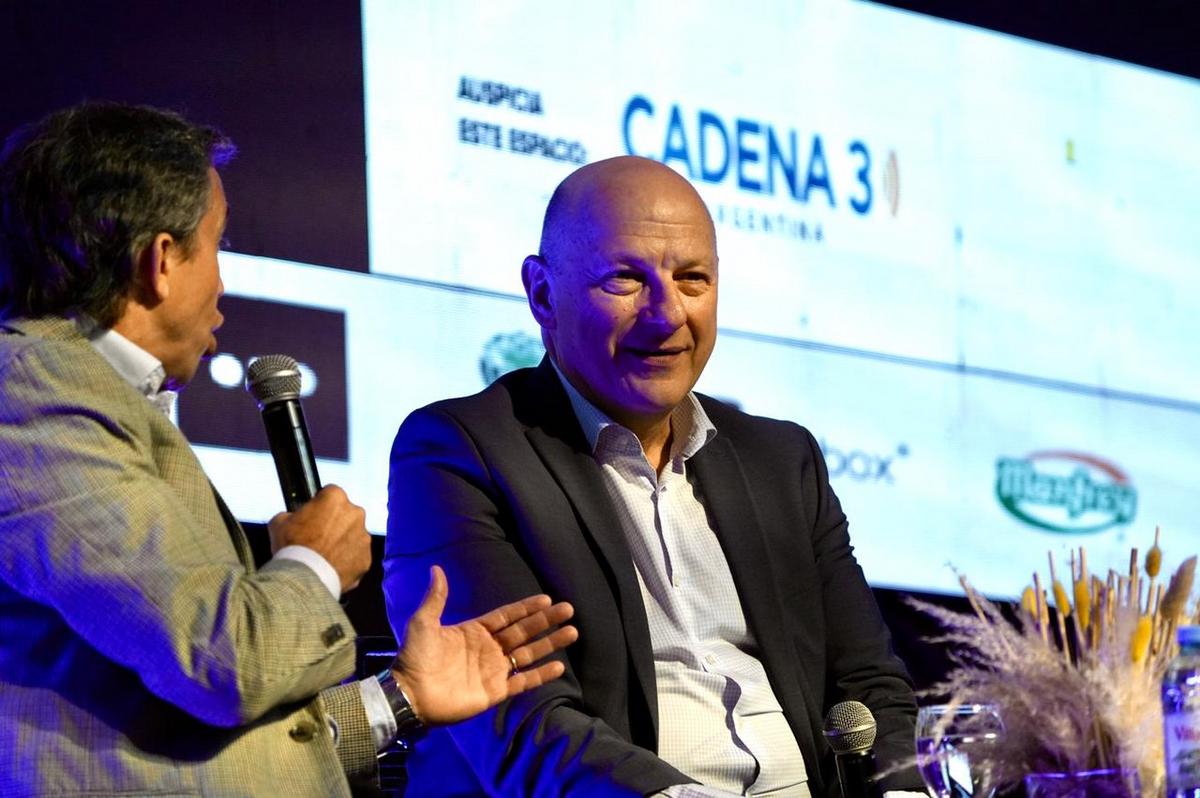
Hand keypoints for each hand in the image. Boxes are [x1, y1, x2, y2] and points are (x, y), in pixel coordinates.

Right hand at [266, 485, 370, 591]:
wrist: (304, 578)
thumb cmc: (291, 546)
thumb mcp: (279, 522)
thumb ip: (291, 514)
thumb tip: (293, 518)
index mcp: (335, 498)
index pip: (329, 494)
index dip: (319, 505)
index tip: (313, 516)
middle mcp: (355, 513)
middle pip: (345, 514)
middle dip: (334, 523)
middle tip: (317, 537)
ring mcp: (363, 537)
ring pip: (353, 536)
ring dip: (342, 542)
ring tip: (323, 556)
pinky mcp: (366, 558)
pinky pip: (356, 557)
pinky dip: (347, 561)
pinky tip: (331, 567)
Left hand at [392, 565, 576, 724]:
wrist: (410, 694)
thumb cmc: (415, 658)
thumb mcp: (424, 622)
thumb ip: (436, 598)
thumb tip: (436, 568)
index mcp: (475, 631)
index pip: (507, 616)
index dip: (526, 608)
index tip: (546, 598)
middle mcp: (488, 649)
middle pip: (523, 632)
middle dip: (546, 621)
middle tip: (568, 610)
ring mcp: (493, 671)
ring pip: (528, 654)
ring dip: (550, 644)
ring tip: (572, 632)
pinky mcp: (495, 692)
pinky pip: (522, 682)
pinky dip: (540, 675)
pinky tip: (558, 666)